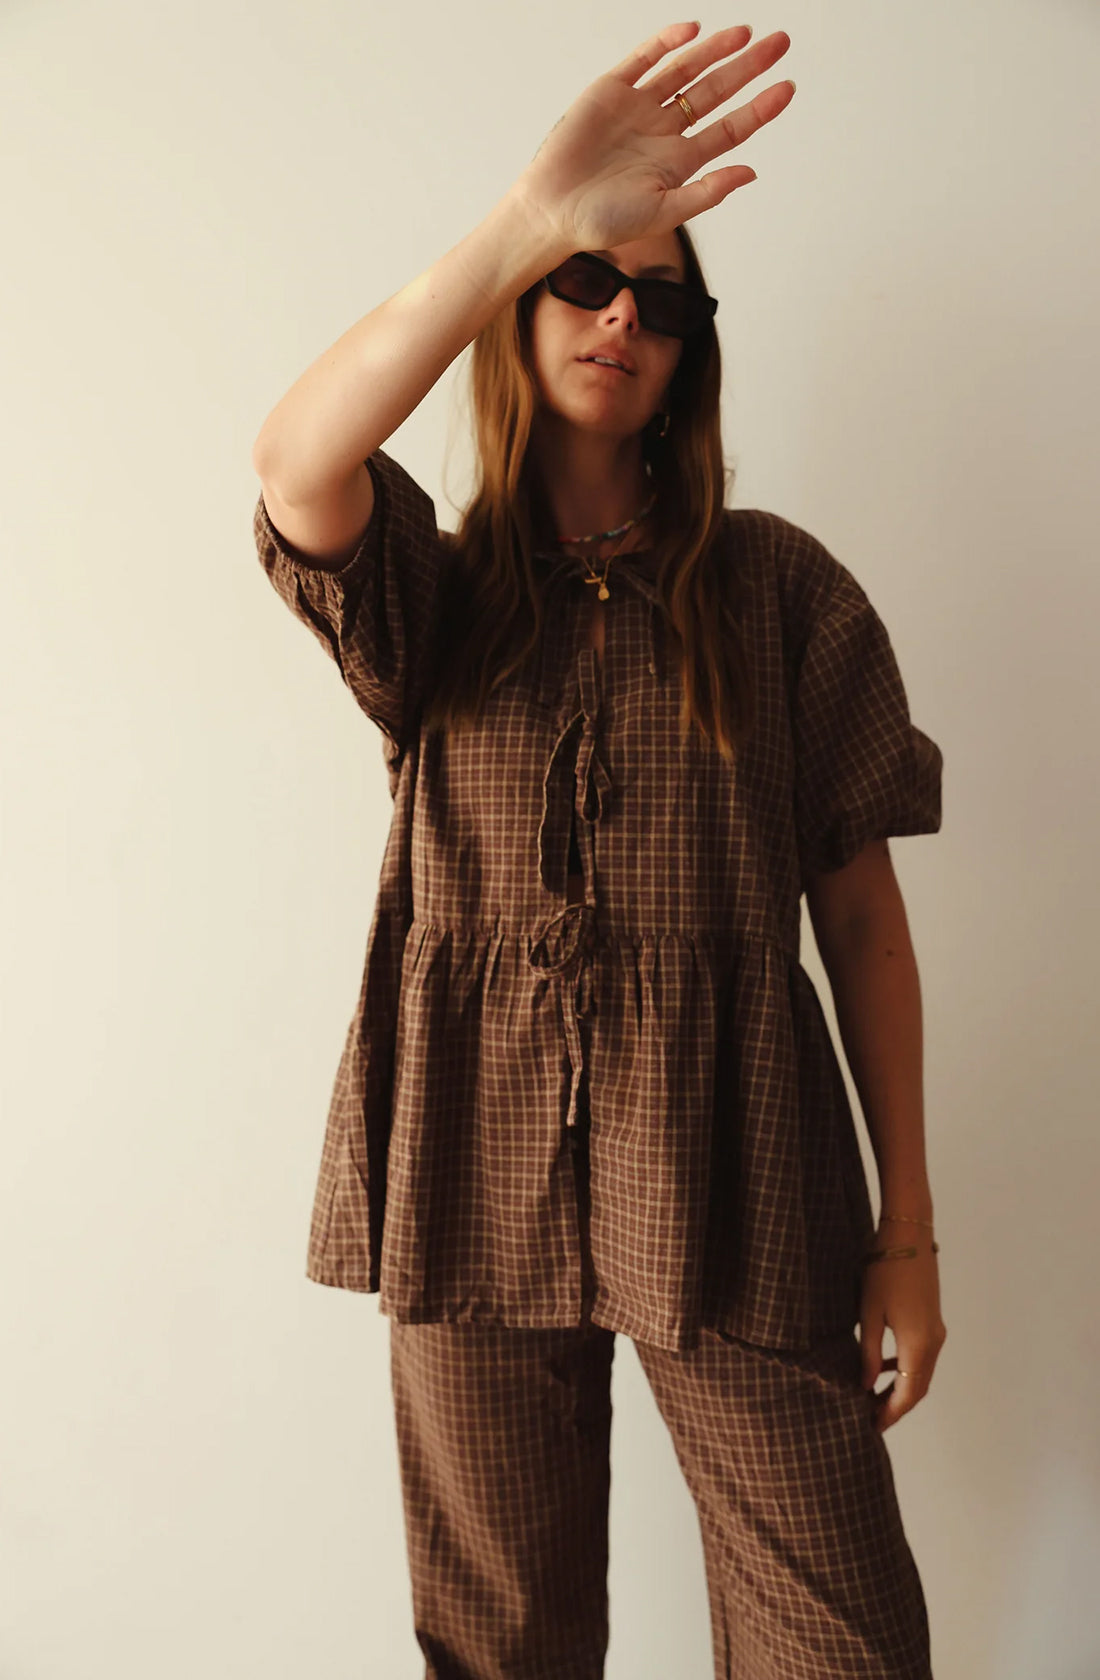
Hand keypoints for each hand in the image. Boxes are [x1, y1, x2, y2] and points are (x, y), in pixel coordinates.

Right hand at [513, 21, 794, 255]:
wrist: (552, 211)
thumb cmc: (603, 222)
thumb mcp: (662, 212)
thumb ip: (706, 193)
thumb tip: (751, 173)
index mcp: (679, 162)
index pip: (729, 129)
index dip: (759, 109)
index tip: (787, 88)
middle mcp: (663, 131)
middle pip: (715, 92)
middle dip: (748, 68)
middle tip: (781, 43)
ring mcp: (638, 108)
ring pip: (685, 70)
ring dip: (715, 51)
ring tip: (746, 34)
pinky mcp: (611, 91)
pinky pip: (644, 59)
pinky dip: (666, 44)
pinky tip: (693, 32)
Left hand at [859, 1236, 946, 1433]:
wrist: (909, 1235)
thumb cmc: (884, 1271)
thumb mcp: (869, 1313)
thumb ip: (869, 1353)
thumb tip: (866, 1385)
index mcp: (919, 1345)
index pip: (908, 1395)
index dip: (890, 1414)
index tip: (870, 1427)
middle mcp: (933, 1342)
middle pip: (918, 1388)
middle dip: (895, 1406)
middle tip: (870, 1418)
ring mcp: (936, 1331)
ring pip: (921, 1373)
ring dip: (901, 1388)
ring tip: (873, 1397)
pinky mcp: (931, 1319)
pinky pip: (921, 1356)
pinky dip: (906, 1369)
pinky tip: (885, 1367)